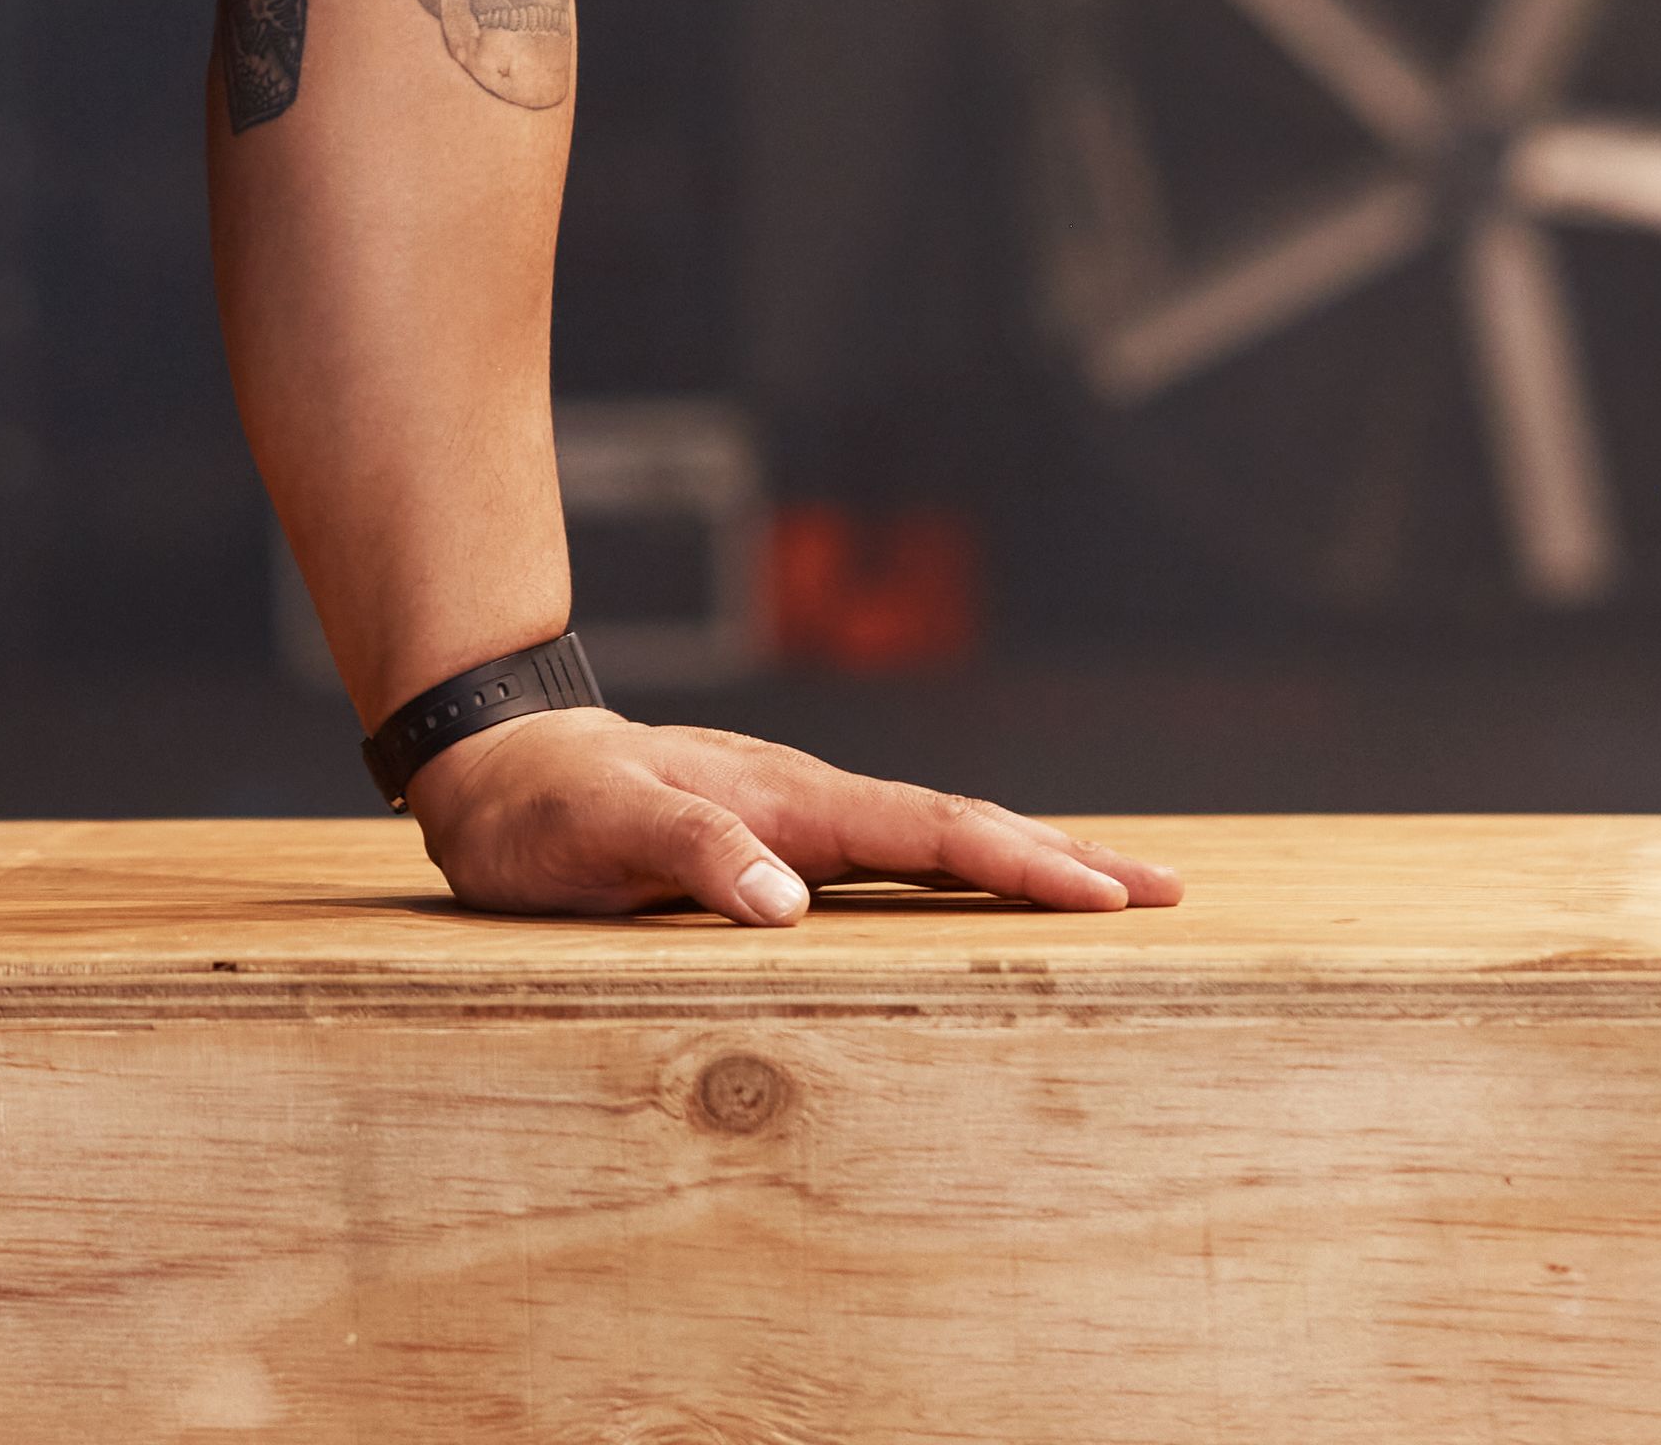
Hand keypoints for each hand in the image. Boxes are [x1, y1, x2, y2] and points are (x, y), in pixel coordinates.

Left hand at [401, 709, 1182, 924]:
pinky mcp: (779, 831)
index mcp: (784, 801)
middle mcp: (807, 798)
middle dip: (1065, 857)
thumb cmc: (537, 809)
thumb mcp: (596, 832)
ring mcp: (799, 810)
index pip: (927, 831)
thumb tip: (786, 903)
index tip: (1108, 893)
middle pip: (959, 824)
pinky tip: (991, 887)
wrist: (490, 758)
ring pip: (935, 833)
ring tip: (1117, 888)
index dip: (1021, 862)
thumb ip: (688, 853)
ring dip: (1027, 857)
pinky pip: (893, 849)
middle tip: (1170, 891)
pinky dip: (964, 862)